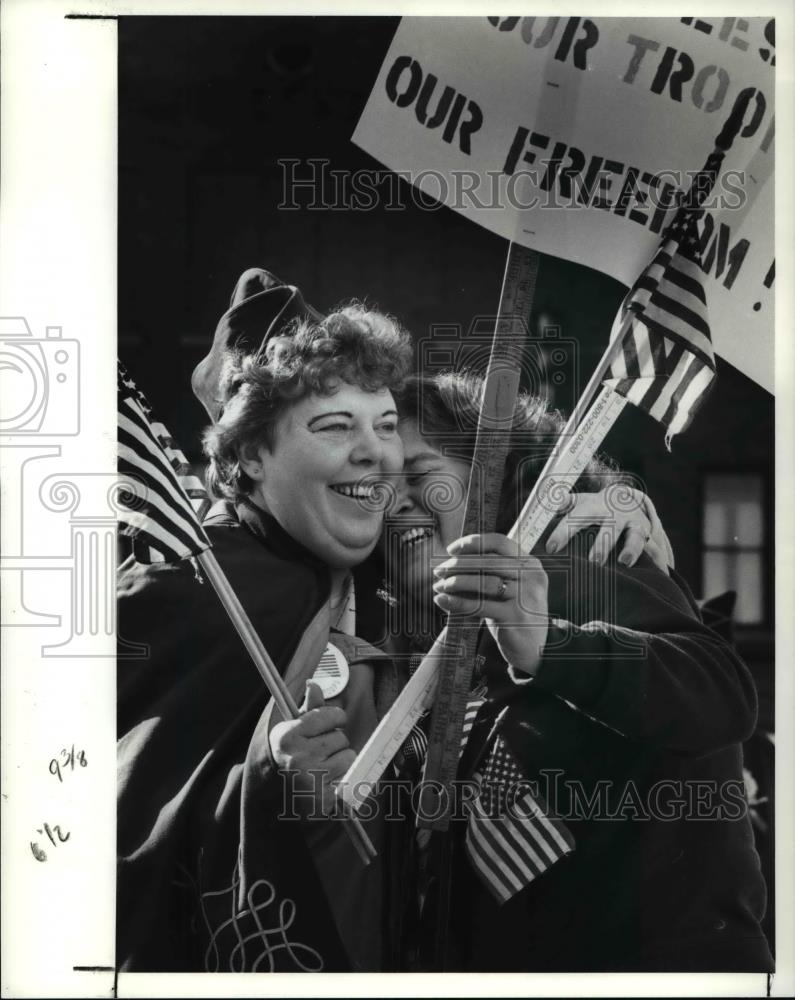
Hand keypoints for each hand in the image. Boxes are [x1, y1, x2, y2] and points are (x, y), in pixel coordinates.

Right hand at [268, 681, 355, 814]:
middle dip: (335, 743)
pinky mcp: (325, 797)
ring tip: (324, 768)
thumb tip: (314, 684)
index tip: (330, 723)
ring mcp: (311, 778)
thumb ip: (309, 709)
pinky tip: (328, 781)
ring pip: (349, 756)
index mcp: (288, 737)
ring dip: (341, 761)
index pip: (331, 715)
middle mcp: (298, 757)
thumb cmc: (292, 757)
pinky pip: (351, 775)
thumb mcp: (294, 731)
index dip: (335, 718)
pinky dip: (344, 778)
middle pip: (341, 737)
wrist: (279, 797)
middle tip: (319, 753)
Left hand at [432, 533, 548, 676]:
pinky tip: (443, 600)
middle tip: (438, 570)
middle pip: (488, 561)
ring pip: (483, 582)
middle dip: (458, 564)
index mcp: (530, 563)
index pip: (499, 542)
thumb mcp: (510, 588)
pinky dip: (457, 602)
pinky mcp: (515, 617)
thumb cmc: (516, 614)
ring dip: (455, 582)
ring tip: (439, 586)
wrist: (535, 649)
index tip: (451, 550)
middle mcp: (531, 577)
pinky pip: (480, 605)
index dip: (472, 542)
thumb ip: (490, 573)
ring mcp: (525, 597)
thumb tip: (452, 562)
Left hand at [544, 487, 672, 572]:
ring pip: (633, 536)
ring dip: (630, 549)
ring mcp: (631, 523)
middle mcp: (613, 514)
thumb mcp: (577, 502)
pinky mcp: (645, 533)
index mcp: (592, 507)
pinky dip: (650, 557)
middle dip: (601, 544)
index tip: (551, 548)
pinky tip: (649, 570)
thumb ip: (559, 504)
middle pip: (608, 528)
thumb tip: (541, 505)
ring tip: (624, 562)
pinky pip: (649, 546)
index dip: (563, 532)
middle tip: (593, 561)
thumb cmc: (592, 507)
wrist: (625, 498)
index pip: (575, 518)